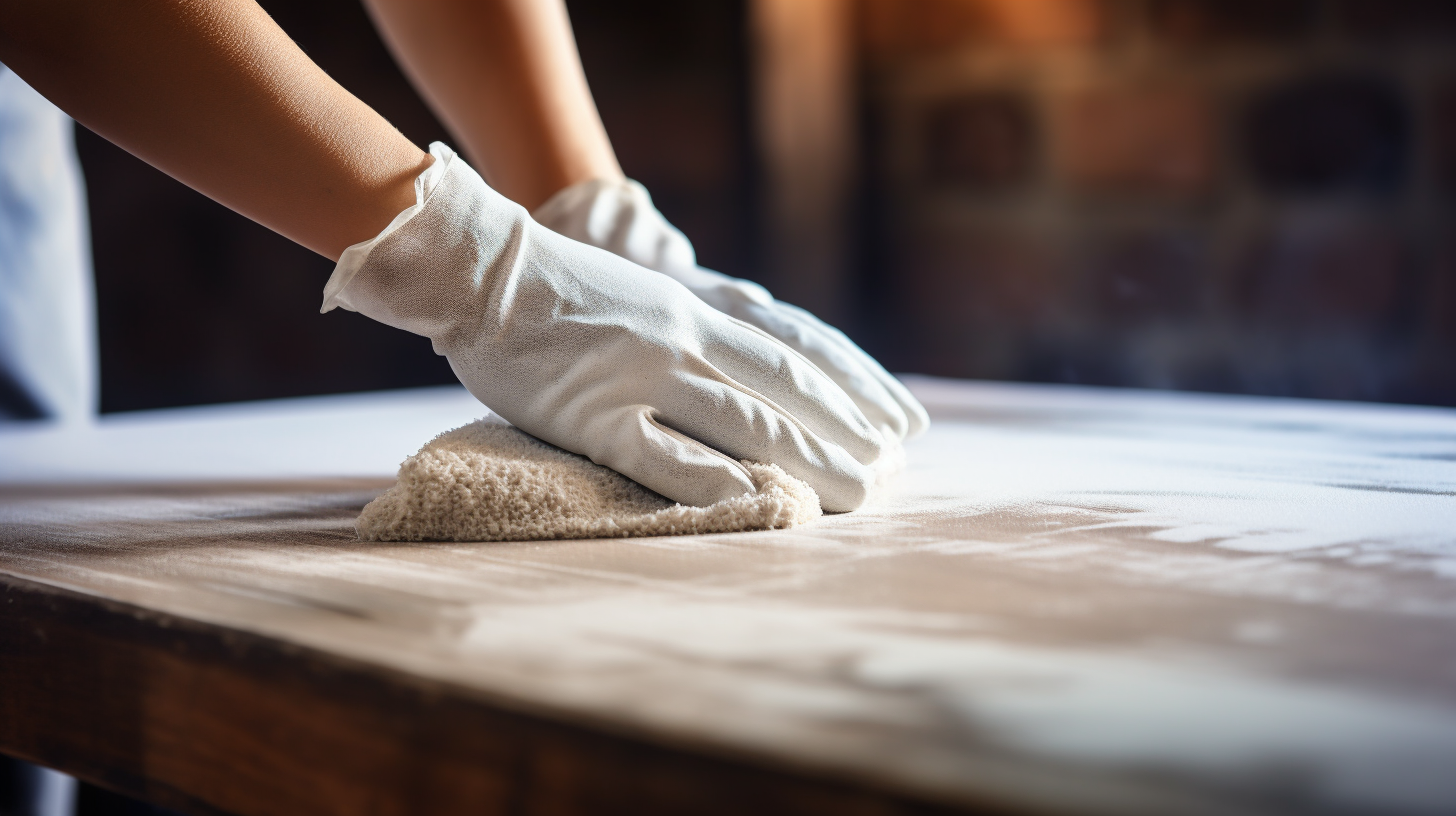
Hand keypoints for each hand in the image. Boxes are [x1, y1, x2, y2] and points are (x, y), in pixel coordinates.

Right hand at [323, 144, 886, 510]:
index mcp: (696, 310)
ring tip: (858, 493)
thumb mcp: (645, 296)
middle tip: (897, 470)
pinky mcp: (592, 413)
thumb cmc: (558, 286)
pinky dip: (711, 480)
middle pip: (784, 388)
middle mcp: (682, 338)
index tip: (901, 419)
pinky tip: (755, 504)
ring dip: (807, 458)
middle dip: (848, 429)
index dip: (855, 385)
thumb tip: (746, 367)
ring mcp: (640, 375)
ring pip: (743, 421)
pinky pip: (660, 453)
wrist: (478, 269)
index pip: (796, 351)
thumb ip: (694, 327)